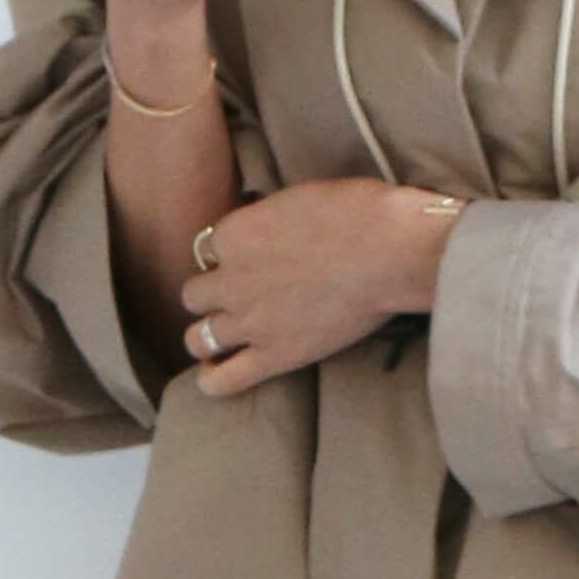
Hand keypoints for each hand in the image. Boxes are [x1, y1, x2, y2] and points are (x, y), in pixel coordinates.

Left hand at [180, 180, 463, 396]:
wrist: (386, 252)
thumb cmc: (356, 214)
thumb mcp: (297, 198)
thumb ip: (270, 219)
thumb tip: (272, 230)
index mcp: (234, 234)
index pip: (208, 251)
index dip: (229, 258)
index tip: (251, 261)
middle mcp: (231, 279)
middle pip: (193, 295)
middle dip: (212, 296)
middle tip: (237, 299)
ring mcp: (249, 321)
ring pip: (197, 338)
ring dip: (207, 336)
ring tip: (223, 339)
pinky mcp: (273, 356)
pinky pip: (222, 380)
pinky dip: (213, 380)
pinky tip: (218, 373)